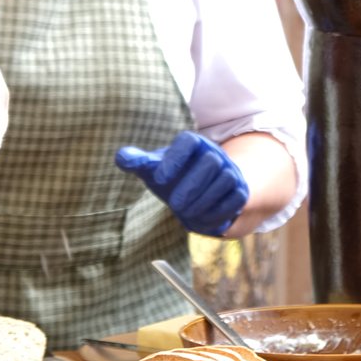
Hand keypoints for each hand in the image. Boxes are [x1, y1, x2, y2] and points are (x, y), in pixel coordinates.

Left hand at [115, 130, 249, 236]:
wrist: (202, 192)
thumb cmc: (174, 177)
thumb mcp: (154, 170)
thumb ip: (137, 162)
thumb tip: (120, 158)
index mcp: (192, 144)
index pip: (188, 141)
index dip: (174, 159)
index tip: (158, 179)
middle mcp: (214, 154)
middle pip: (212, 161)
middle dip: (193, 184)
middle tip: (174, 204)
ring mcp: (230, 171)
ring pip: (226, 180)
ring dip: (204, 200)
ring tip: (185, 213)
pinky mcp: (240, 191)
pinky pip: (236, 199)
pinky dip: (219, 211)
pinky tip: (202, 219)